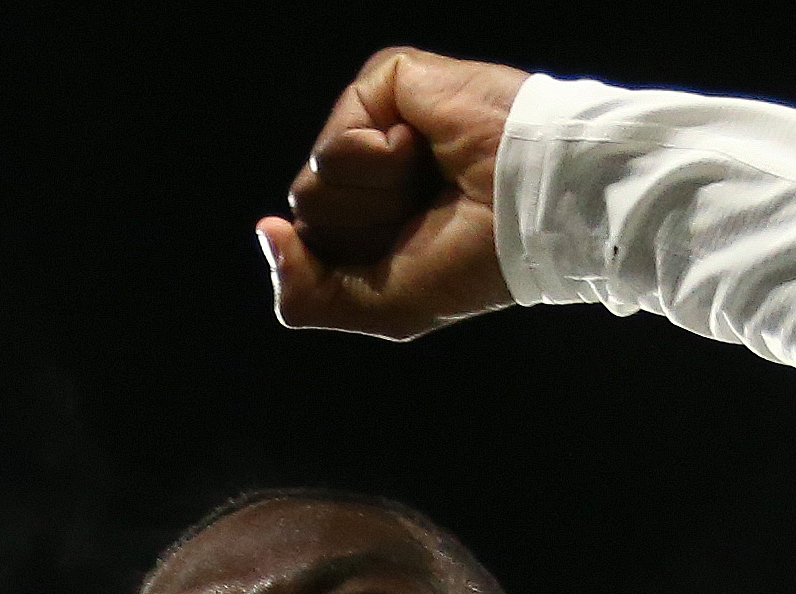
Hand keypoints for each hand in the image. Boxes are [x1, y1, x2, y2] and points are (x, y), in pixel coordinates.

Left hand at [259, 48, 529, 338]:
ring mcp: (374, 123)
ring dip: (376, 199)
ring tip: (429, 179)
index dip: (350, 267)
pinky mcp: (385, 84)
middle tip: (425, 211)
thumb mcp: (380, 307)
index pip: (309, 247)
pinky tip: (424, 147)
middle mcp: (367, 170)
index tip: (413, 253)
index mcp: (371, 217)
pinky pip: (335, 145)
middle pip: (307, 215)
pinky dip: (381, 162)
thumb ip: (305, 295)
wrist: (532, 209)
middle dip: (364, 231)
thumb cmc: (474, 261)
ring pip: (312, 185)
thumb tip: (263, 231)